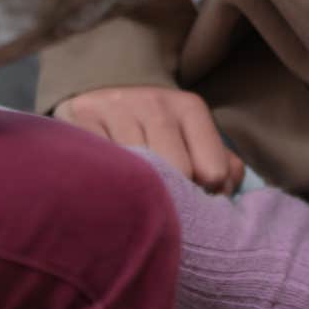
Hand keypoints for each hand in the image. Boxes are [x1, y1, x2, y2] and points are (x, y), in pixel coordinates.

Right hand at [55, 86, 246, 195]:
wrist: (102, 99)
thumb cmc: (157, 133)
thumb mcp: (194, 141)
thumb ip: (225, 167)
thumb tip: (227, 194)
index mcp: (189, 108)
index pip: (213, 171)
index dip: (207, 196)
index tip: (194, 200)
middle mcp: (155, 103)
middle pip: (177, 172)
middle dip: (174, 199)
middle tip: (164, 208)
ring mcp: (116, 110)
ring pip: (138, 173)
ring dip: (138, 197)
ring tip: (135, 202)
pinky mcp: (81, 120)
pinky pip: (102, 167)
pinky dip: (108, 186)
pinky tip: (110, 190)